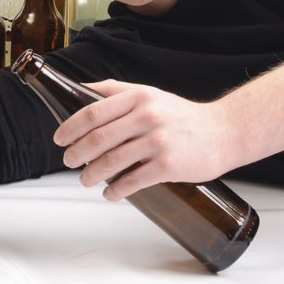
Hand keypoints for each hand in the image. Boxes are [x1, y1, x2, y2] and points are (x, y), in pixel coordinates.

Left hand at [53, 80, 234, 200]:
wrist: (223, 132)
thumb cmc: (182, 115)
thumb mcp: (150, 94)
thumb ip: (116, 91)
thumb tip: (81, 89)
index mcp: (139, 97)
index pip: (93, 112)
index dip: (70, 127)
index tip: (59, 139)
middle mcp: (148, 116)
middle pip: (98, 138)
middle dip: (77, 153)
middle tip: (69, 161)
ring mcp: (158, 141)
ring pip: (112, 161)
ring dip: (92, 174)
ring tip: (85, 179)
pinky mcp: (168, 165)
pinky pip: (133, 181)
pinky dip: (116, 190)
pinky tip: (110, 193)